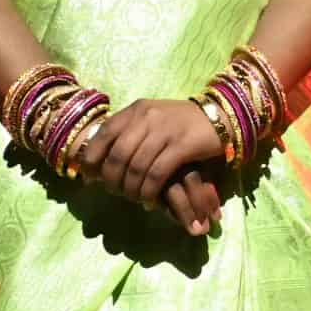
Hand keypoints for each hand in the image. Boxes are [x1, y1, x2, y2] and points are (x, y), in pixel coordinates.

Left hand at [78, 99, 227, 234]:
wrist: (219, 116)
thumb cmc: (180, 122)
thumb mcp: (151, 120)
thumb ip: (127, 136)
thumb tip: (97, 167)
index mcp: (136, 110)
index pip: (104, 133)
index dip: (92, 158)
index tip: (91, 178)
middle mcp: (147, 118)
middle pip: (117, 156)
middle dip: (112, 180)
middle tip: (116, 193)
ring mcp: (165, 131)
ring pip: (136, 168)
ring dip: (131, 189)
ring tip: (134, 198)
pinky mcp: (182, 146)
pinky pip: (157, 174)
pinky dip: (149, 191)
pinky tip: (150, 200)